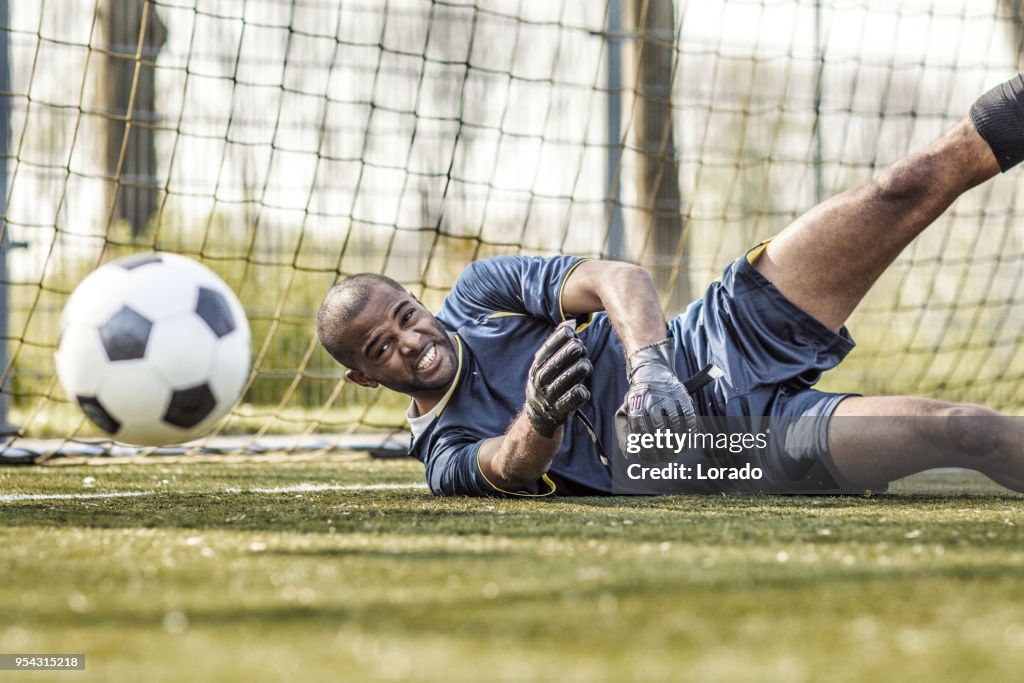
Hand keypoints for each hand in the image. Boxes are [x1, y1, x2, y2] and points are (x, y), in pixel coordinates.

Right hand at [525, 321, 591, 437]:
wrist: (539, 414)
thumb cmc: (549, 381)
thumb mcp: (547, 363)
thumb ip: (558, 344)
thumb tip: (571, 322)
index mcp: (537, 367)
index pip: (546, 350)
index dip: (558, 339)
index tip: (571, 331)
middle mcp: (540, 381)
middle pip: (554, 365)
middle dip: (567, 354)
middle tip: (580, 346)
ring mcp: (549, 396)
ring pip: (563, 382)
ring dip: (576, 372)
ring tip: (586, 365)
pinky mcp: (560, 410)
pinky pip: (570, 401)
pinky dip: (578, 394)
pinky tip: (584, 389)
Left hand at [615, 338, 695, 461]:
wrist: (652, 371)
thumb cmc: (640, 398)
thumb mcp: (629, 408)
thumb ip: (629, 429)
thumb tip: (629, 453)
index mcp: (636, 403)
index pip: (640, 428)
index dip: (645, 445)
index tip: (650, 458)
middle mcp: (652, 399)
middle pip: (658, 428)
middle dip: (663, 446)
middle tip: (667, 458)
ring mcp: (668, 396)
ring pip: (675, 423)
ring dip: (678, 440)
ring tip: (678, 452)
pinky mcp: (682, 395)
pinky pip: (688, 415)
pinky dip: (690, 429)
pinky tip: (690, 441)